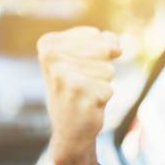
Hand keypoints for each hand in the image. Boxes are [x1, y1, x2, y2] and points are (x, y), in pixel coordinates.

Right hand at [37, 26, 121, 160]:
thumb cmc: (79, 89)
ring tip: (85, 93)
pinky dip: (104, 98)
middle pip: (105, 51)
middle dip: (102, 70)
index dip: (101, 54)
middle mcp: (51, 57)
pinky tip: (87, 104)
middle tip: (85, 84)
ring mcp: (63, 75)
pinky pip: (109, 88)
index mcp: (48, 43)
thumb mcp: (86, 60)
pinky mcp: (77, 93)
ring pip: (108, 70)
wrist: (69, 128)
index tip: (82, 69)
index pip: (97, 35)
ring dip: (103, 84)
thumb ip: (104, 43)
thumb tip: (117, 47)